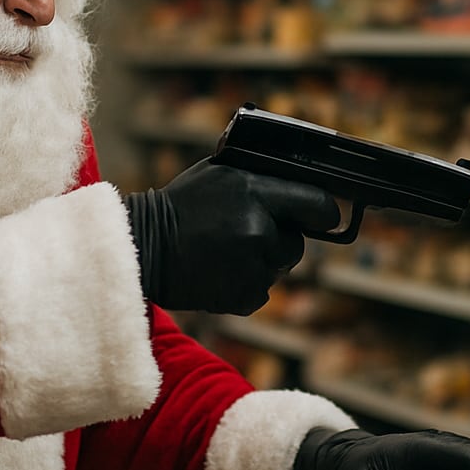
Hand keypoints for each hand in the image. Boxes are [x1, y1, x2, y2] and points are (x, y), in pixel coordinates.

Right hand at [125, 158, 338, 314]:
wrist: (142, 249)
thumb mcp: (219, 172)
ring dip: (262, 262)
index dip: (325, 212)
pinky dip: (245, 284)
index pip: (316, 202)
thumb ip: (261, 176)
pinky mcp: (243, 296)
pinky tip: (218, 271)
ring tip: (224, 252)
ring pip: (279, 268)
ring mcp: (251, 266)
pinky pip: (262, 290)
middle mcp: (257, 229)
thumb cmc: (181, 206)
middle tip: (247, 233)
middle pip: (297, 242)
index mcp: (253, 191)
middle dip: (280, 238)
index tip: (327, 217)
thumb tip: (303, 177)